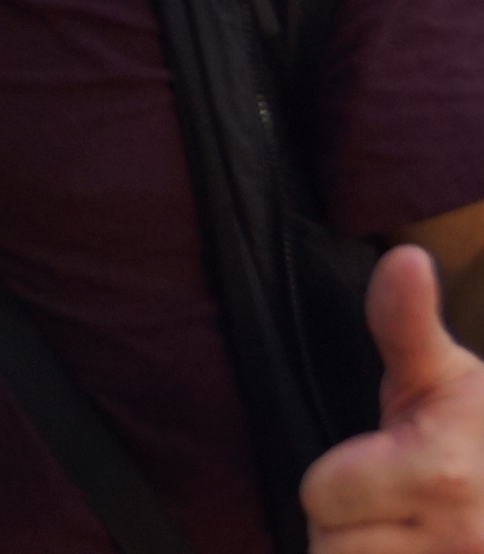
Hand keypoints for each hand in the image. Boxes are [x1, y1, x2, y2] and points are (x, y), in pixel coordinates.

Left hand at [304, 247, 483, 550]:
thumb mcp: (447, 374)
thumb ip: (404, 323)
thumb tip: (404, 257)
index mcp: (442, 475)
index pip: (319, 497)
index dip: (339, 478)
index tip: (383, 462)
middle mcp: (462, 540)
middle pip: (333, 548)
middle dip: (353, 525)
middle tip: (394, 503)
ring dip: (372, 553)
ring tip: (408, 529)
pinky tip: (413, 543)